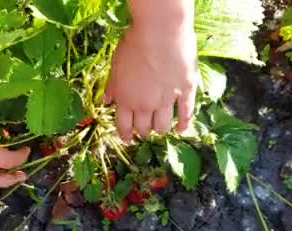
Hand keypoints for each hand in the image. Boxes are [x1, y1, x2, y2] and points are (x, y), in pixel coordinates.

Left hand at [104, 12, 197, 140]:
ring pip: (162, 125)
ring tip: (159, 128)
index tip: (127, 138)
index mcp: (125, 99)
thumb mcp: (115, 65)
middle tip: (144, 130)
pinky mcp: (186, 91)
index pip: (124, 125)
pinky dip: (183, 124)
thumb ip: (112, 86)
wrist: (159, 32)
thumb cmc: (133, 43)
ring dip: (159, 129)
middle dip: (142, 131)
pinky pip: (185, 114)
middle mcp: (145, 104)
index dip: (125, 134)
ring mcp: (166, 100)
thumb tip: (105, 102)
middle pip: (143, 127)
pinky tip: (181, 129)